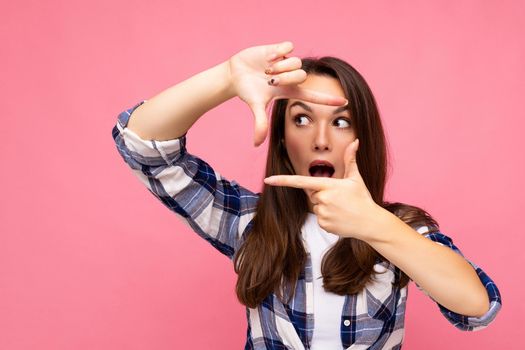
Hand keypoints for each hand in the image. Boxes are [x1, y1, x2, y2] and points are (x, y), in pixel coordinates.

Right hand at [228, 41, 347, 145]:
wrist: (236, 74)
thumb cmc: (248, 91)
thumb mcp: (255, 106)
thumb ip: (260, 123)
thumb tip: (256, 144)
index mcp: (289, 91)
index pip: (313, 96)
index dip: (328, 100)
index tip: (345, 102)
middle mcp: (291, 76)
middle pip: (302, 75)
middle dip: (285, 78)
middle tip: (270, 80)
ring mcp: (286, 62)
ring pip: (296, 62)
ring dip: (280, 67)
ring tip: (266, 69)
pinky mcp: (280, 49)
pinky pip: (288, 47)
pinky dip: (277, 53)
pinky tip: (267, 58)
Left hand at [263, 139, 383, 239]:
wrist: (370, 222)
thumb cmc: (363, 198)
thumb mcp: (355, 178)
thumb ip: (350, 159)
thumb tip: (355, 141)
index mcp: (328, 185)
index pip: (300, 181)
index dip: (282, 180)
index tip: (268, 180)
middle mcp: (323, 199)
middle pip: (312, 194)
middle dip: (322, 194)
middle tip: (340, 199)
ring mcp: (322, 213)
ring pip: (316, 206)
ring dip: (326, 207)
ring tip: (342, 209)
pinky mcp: (323, 224)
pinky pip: (320, 218)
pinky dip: (328, 218)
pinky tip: (340, 218)